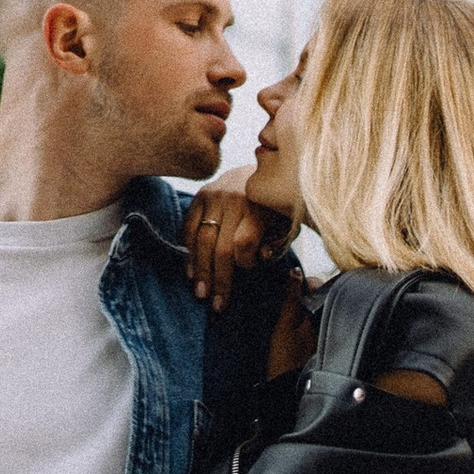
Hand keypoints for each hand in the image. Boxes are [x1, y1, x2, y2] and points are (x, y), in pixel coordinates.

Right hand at [186, 173, 283, 311]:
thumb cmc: (274, 205)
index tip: (249, 269)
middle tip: (216, 303)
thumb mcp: (285, 223)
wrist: (260, 170)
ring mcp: (214, 196)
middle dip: (218, 279)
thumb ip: (275, 242)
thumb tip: (260, 256)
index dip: (246, 263)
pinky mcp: (200, 195)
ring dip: (200, 270)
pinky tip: (191, 270)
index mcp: (257, 208)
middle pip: (220, 247)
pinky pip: (189, 226)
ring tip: (201, 292)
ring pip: (201, 239)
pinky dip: (188, 250)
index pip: (244, 244)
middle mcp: (234, 200)